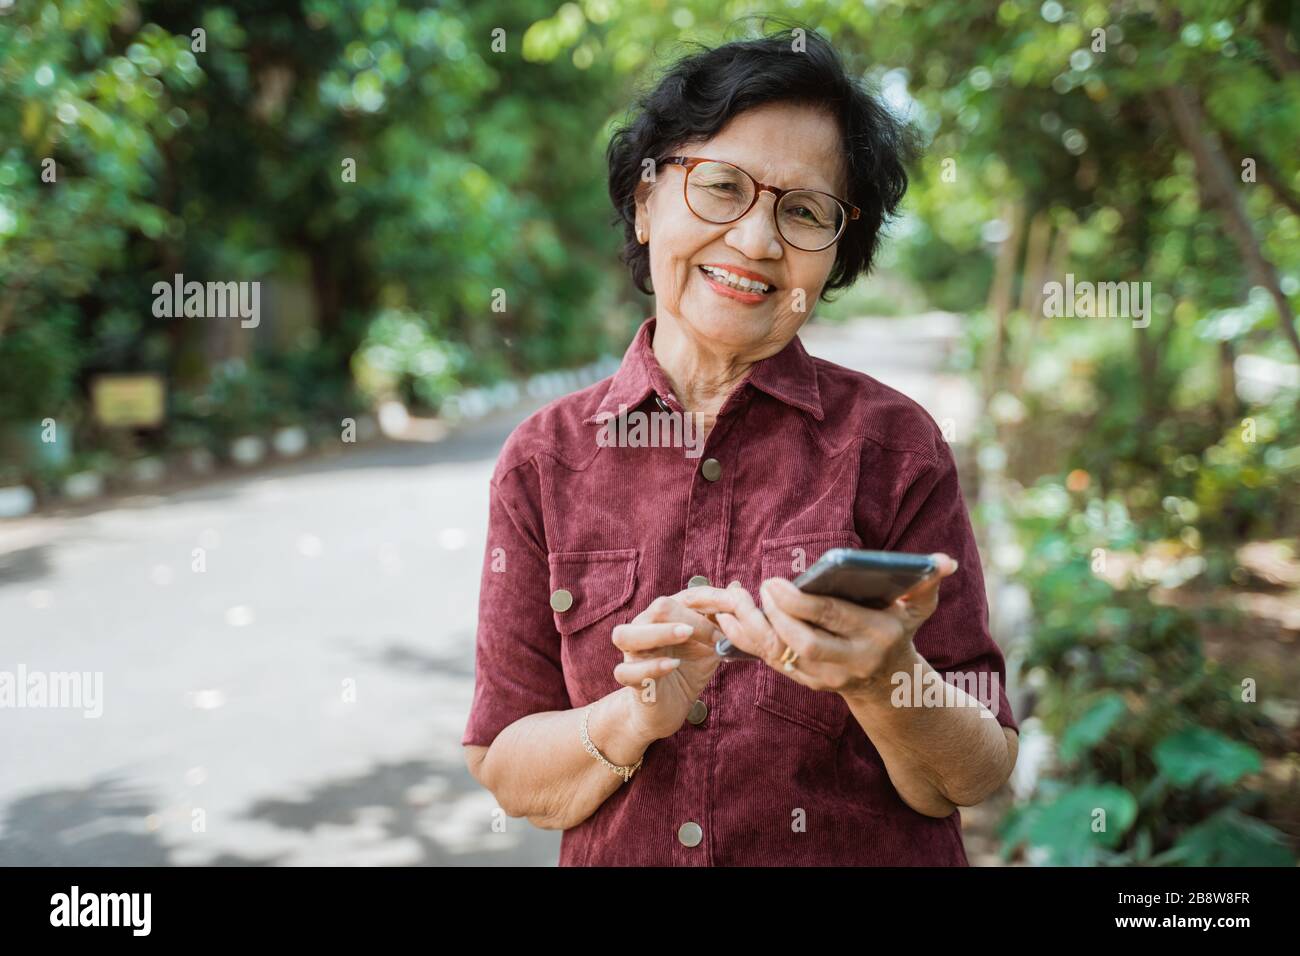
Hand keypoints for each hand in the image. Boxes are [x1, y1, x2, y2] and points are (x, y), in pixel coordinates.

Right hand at [611, 588, 733, 741]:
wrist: (671, 705)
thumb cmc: (689, 668)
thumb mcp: (710, 644)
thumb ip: (721, 620)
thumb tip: (736, 587)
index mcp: (666, 615)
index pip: (687, 596)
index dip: (712, 600)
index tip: (736, 611)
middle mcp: (644, 627)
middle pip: (659, 608)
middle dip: (691, 618)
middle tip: (715, 636)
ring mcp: (632, 653)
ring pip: (627, 635)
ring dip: (659, 633)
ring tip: (685, 635)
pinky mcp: (630, 679)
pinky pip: (627, 671)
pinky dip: (651, 667)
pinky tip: (673, 665)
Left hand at [714, 554, 958, 701]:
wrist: (892, 686)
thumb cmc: (898, 630)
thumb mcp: (916, 609)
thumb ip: (927, 584)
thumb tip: (943, 562)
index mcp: (877, 636)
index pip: (833, 618)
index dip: (800, 602)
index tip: (775, 581)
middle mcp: (852, 661)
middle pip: (805, 643)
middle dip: (776, 616)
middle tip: (760, 589)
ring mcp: (829, 678)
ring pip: (783, 657)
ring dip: (754, 629)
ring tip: (736, 600)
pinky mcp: (810, 684)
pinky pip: (772, 663)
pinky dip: (748, 641)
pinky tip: (729, 618)